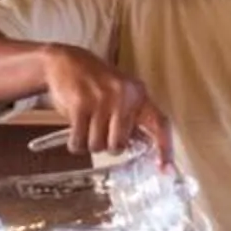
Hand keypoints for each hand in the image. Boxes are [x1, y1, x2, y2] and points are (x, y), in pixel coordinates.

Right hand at [40, 44, 167, 157]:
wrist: (64, 61)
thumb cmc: (94, 82)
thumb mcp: (120, 92)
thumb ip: (132, 117)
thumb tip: (143, 148)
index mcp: (138, 94)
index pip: (159, 124)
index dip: (164, 148)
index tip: (165, 168)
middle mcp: (123, 96)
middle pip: (119, 145)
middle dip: (107, 144)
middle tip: (100, 129)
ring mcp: (101, 100)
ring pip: (97, 146)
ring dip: (89, 142)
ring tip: (86, 123)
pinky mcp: (80, 106)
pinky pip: (79, 142)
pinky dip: (74, 143)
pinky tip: (75, 128)